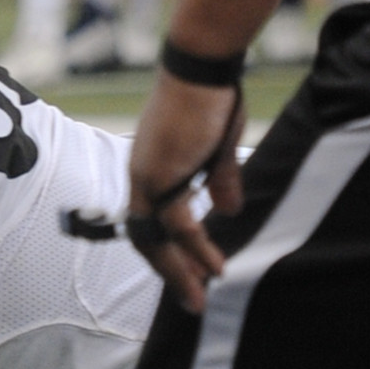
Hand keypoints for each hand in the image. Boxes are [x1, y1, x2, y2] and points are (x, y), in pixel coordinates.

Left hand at [125, 72, 245, 311]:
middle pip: (145, 235)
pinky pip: (177, 223)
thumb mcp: (215, 150)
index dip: (165, 250)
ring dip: (178, 270)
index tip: (188, 272)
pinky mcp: (164, 173)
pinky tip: (212, 267)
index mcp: (149, 168)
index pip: (149, 220)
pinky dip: (194, 249)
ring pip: (156, 237)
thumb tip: (227, 211)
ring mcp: (149, 175)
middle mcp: (142, 175)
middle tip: (190, 298)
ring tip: (199, 295)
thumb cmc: (209, 101)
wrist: (201, 69)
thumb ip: (218, 181)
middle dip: (168, 271)